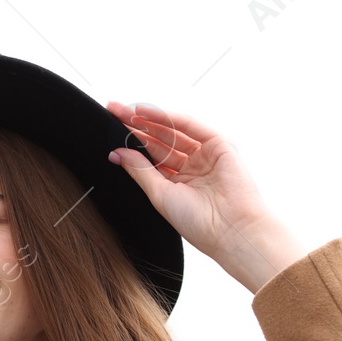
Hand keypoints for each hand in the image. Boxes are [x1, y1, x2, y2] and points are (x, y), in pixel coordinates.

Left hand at [105, 101, 306, 292]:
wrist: (231, 230)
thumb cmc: (198, 222)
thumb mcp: (160, 195)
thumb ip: (140, 171)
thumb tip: (117, 152)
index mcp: (179, 182)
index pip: (151, 156)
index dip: (131, 142)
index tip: (110, 129)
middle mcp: (193, 166)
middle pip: (160, 140)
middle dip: (136, 125)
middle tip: (113, 110)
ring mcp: (206, 154)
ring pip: (173, 131)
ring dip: (149, 119)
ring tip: (124, 110)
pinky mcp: (219, 144)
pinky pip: (189, 126)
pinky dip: (167, 117)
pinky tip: (145, 112)